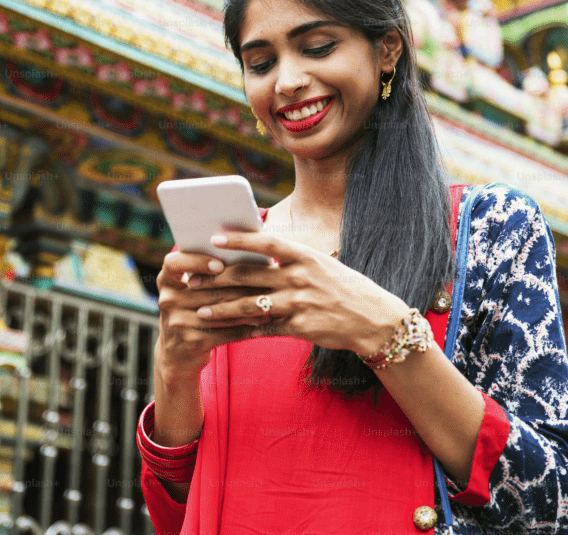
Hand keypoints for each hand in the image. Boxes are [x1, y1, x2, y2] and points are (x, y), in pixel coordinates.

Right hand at [155, 249, 268, 377]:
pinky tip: (261, 326)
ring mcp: (177, 322)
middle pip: (208, 290)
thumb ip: (205, 273)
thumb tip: (246, 254)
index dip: (197, 262)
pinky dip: (246, 329)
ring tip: (269, 304)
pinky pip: (225, 333)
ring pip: (221, 311)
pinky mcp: (191, 342)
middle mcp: (168, 300)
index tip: (220, 264)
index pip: (174, 263)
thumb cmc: (191, 312)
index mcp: (166, 280)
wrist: (176, 354)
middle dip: (241, 286)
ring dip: (249, 308)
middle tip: (266, 282)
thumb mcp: (188, 291)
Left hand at [186, 232, 407, 355]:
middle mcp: (300, 277)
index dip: (238, 239)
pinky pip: (263, 329)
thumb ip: (290, 260)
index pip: (266, 242)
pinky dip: (242, 331)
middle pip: (249, 275)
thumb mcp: (321, 265)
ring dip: (221, 309)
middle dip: (216, 278)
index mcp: (305, 256)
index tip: (213, 237)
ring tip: (200, 311)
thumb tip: (256, 252)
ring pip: (249, 306)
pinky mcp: (299, 328)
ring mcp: (299, 304)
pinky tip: (224, 332)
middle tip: (193, 280)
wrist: (374, 320)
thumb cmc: (344, 288)